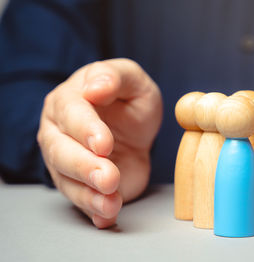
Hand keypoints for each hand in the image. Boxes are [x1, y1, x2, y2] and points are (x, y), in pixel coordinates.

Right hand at [37, 59, 162, 227]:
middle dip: (85, 167)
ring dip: (89, 195)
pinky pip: (82, 201)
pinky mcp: (81, 185)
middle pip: (62, 152)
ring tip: (110, 203)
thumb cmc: (128, 100)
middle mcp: (59, 132)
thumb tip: (95, 87)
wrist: (134, 129)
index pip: (71, 114)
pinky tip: (107, 217)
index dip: (86, 130)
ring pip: (68, 181)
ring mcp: (65, 162)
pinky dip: (94, 212)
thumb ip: (116, 77)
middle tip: (109, 177)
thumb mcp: (132, 80)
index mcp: (68, 100)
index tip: (104, 144)